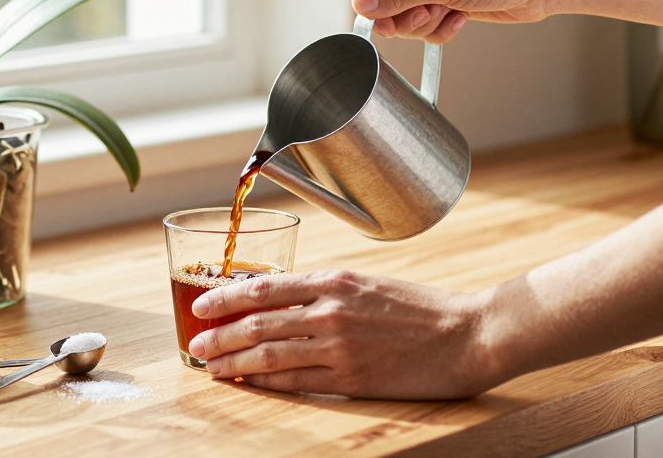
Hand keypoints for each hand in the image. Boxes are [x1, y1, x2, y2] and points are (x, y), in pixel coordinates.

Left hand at [187, 270, 502, 398]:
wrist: (467, 334)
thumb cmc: (422, 307)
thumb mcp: (369, 283)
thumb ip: (328, 289)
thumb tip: (289, 297)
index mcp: (335, 279)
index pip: (266, 286)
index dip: (228, 296)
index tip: (202, 303)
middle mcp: (331, 308)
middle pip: (259, 319)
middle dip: (220, 331)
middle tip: (194, 340)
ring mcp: (339, 344)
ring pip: (270, 350)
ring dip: (234, 358)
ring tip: (210, 365)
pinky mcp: (352, 377)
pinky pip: (296, 379)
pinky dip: (266, 381)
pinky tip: (247, 382)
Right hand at [350, 0, 553, 43]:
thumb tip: (359, 5)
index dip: (373, 6)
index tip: (389, 23)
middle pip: (383, 5)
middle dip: (404, 18)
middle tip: (429, 15)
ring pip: (404, 20)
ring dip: (424, 25)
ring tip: (450, 13)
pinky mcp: (443, 3)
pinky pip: (424, 27)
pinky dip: (439, 29)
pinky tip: (460, 18)